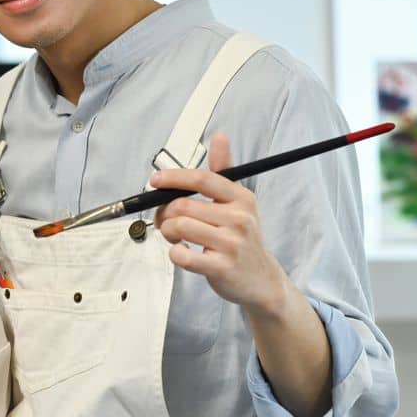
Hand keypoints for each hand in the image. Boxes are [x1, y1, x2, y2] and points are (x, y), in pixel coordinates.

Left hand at [151, 132, 289, 315]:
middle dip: (166, 213)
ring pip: (179, 226)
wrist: (261, 279)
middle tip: (167, 221)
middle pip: (183, 205)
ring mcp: (231, 244)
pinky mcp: (221, 267)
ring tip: (177, 237)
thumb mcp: (239, 202)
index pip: (202, 178)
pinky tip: (183, 252)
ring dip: (168, 232)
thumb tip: (220, 137)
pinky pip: (182, 255)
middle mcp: (239, 218)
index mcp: (241, 198)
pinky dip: (175, 253)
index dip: (174, 177)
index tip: (156, 180)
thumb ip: (223, 171)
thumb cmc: (242, 238)